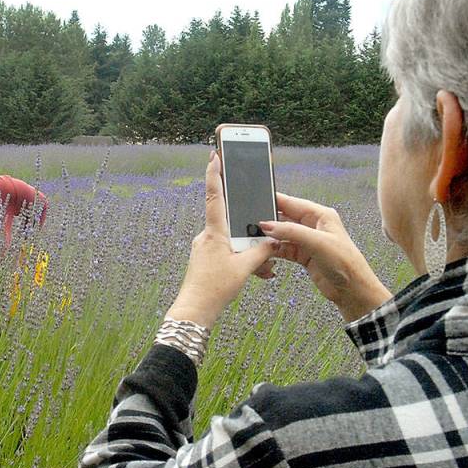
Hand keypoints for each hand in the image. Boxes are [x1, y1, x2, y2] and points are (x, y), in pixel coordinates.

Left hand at [166, 152, 277, 327]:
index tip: (215, 155)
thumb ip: (262, 251)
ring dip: (247, 253)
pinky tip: (253, 275)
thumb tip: (273, 241)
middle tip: (260, 243)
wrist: (194, 312)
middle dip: (248, 230)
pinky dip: (241, 261)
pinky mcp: (206, 260)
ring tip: (261, 271)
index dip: (215, 174)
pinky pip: (227, 253)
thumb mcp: (245, 268)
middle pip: (230, 222)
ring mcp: (205, 248)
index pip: (214, 196)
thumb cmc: (215, 289)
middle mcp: (206, 236)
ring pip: (231, 241)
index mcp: (214, 232)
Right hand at [259, 194, 391, 321]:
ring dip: (270, 238)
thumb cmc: (345, 263)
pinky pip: (284, 248)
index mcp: (320, 215)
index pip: (292, 203)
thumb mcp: (317, 243)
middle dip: (269, 221)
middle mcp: (313, 226)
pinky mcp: (303, 255)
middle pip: (285, 218)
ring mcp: (307, 241)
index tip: (257, 201)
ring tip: (256, 239)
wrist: (352, 290)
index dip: (274, 202)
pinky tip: (266, 252)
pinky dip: (274, 250)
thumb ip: (292, 232)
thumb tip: (268, 225)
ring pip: (282, 234)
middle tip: (252, 224)